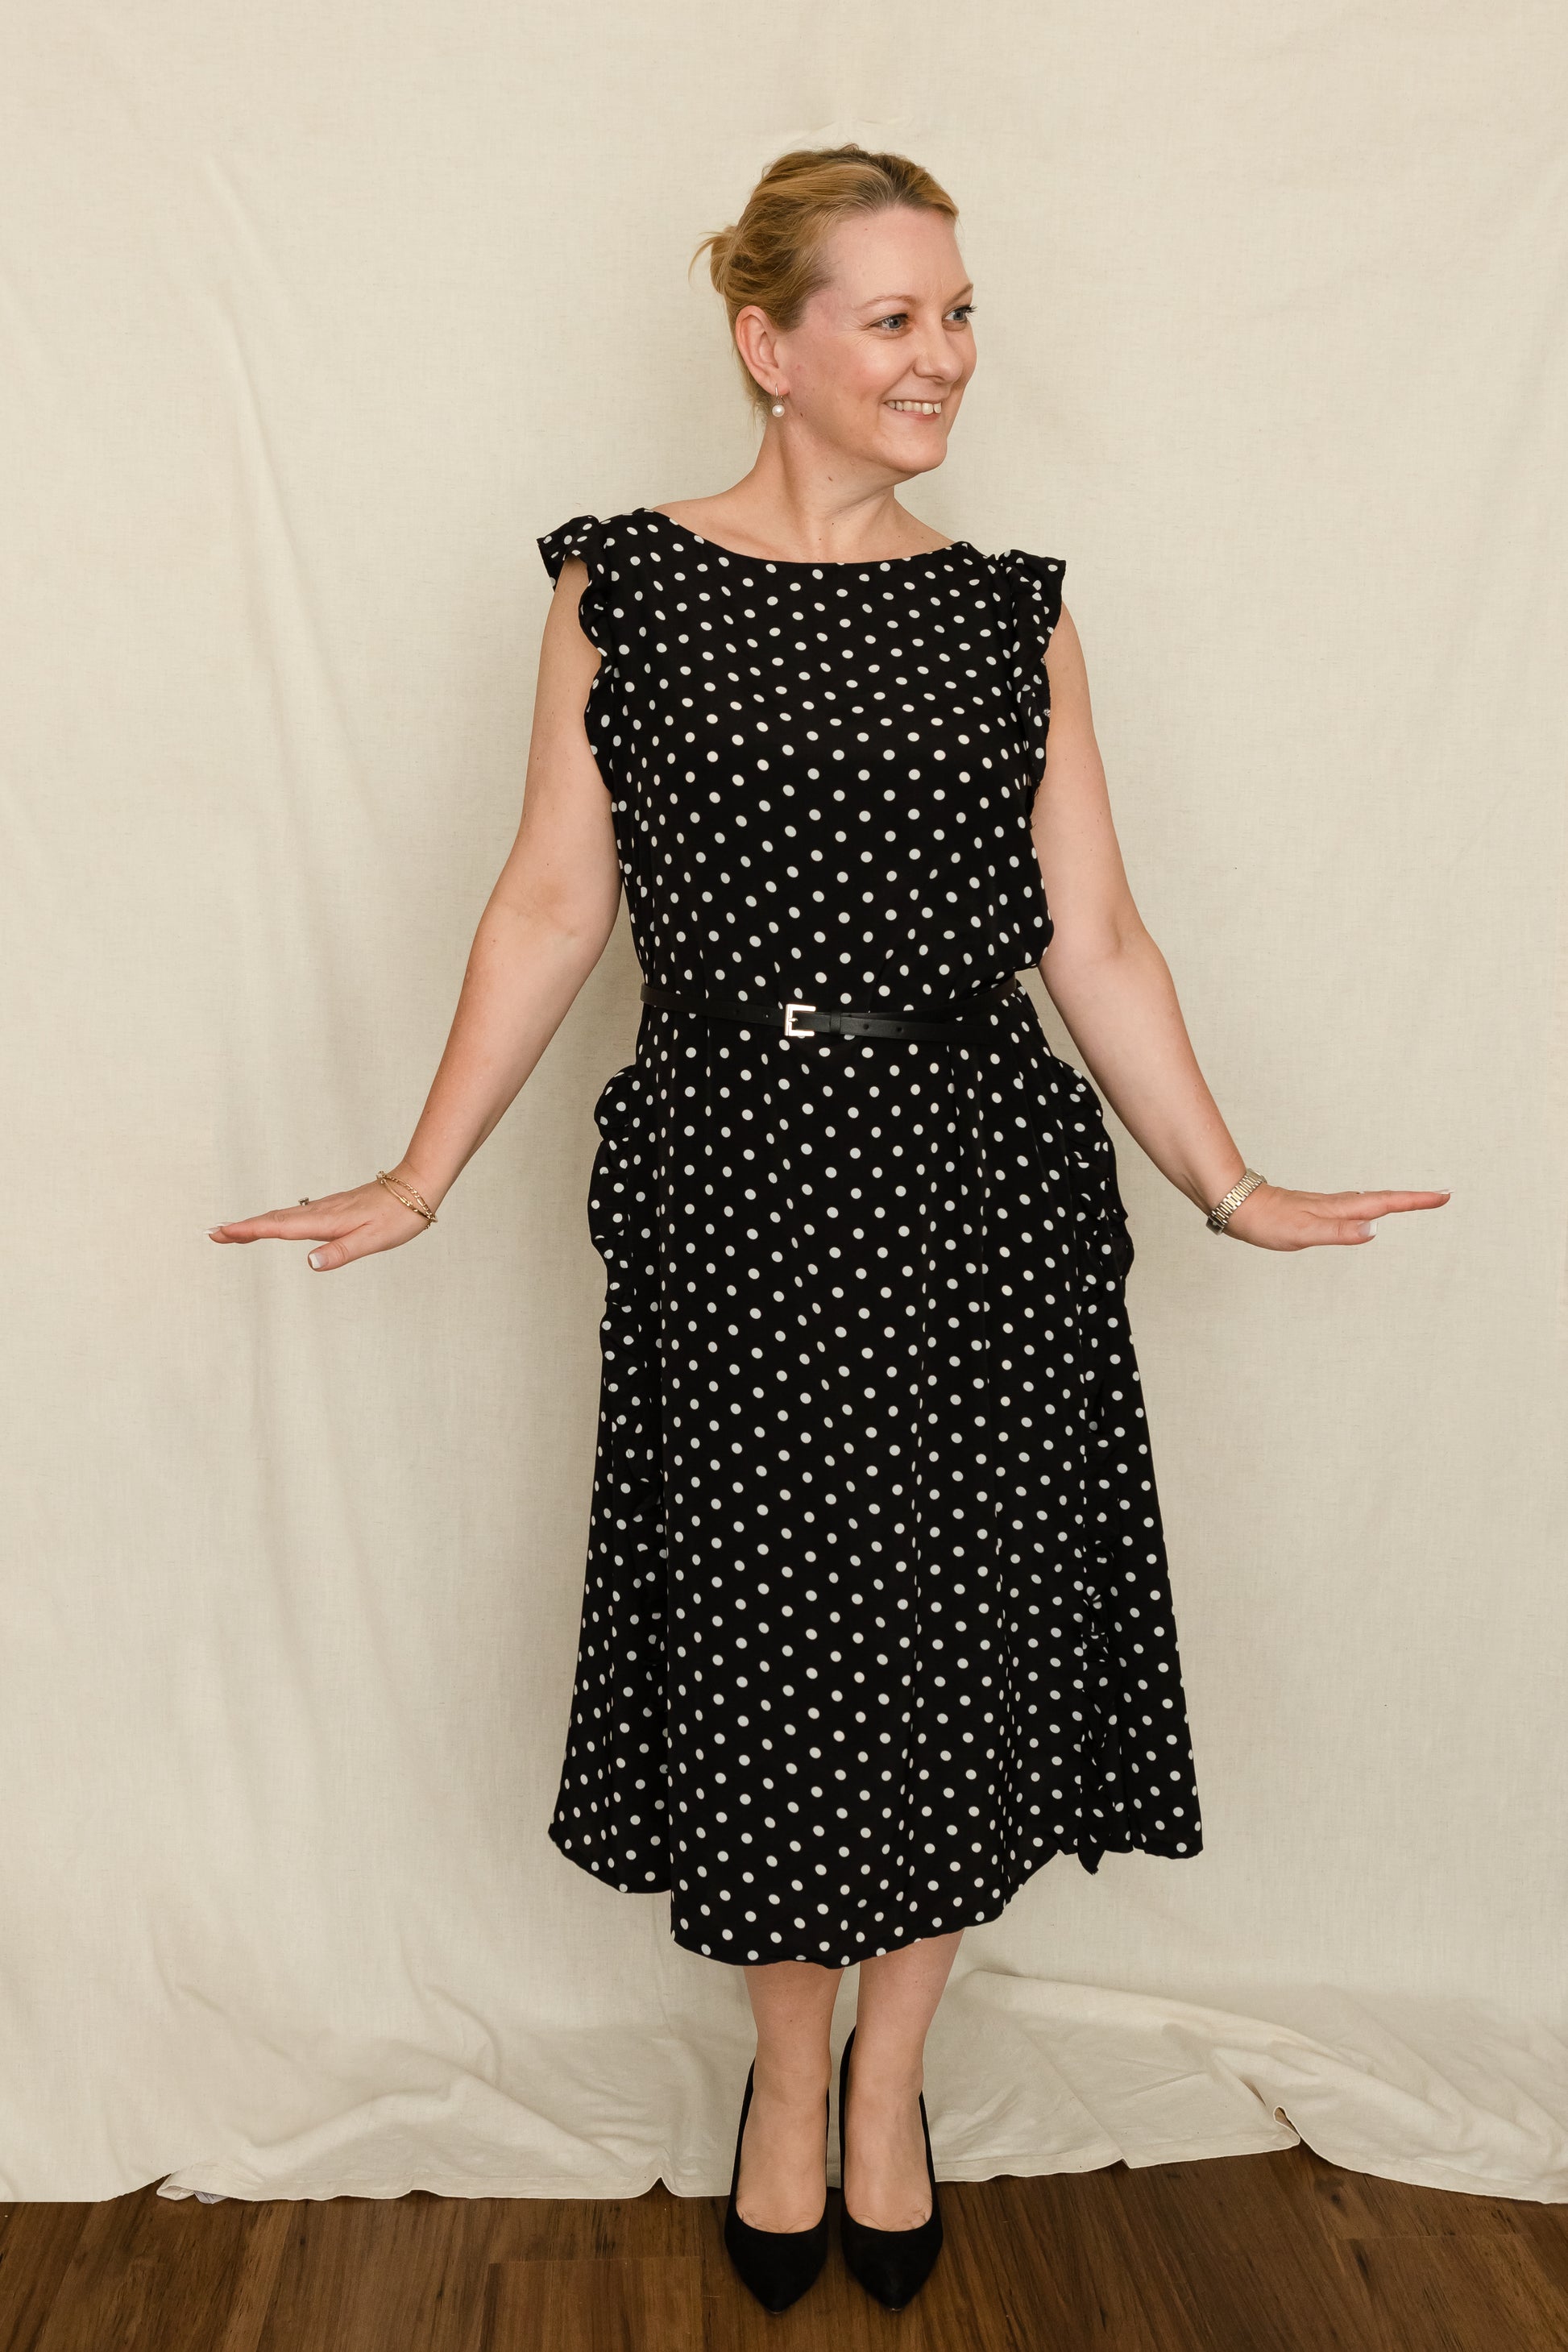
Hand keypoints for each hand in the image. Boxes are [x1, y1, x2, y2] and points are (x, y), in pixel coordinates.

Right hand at [207, 1167, 438, 1271]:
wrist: (416, 1187)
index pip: (280, 1228)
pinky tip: (275, 1225)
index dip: (249, 1232)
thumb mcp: (372, 1240)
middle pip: (274, 1220)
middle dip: (243, 1228)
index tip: (222, 1233)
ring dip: (257, 1223)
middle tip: (214, 1234)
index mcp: (326, 1221)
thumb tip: (309, 1263)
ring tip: (234, 1231)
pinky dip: (277, 1220)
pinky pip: (298, 1215)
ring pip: (284, 1216)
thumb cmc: (398, 1217)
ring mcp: (326, 1208)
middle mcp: (321, 1212)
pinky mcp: (334, 1208)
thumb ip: (340, 1252)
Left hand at [1220, 1182, 1449, 1249]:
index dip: (1415, 1200)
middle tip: (1442, 1196)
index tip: (1443, 1195)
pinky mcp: (1317, 1209)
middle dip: (1414, 1198)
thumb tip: (1375, 1229)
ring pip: (1369, 1200)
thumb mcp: (1304, 1232)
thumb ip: (1339, 1232)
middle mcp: (1337, 1204)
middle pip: (1384, 1198)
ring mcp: (1328, 1206)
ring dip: (1396, 1199)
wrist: (1238, 1207)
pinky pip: (1354, 1205)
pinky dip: (1372, 1204)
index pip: (1385, 1203)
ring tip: (1417, 1200)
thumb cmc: (1268, 1223)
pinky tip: (1368, 1210)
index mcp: (1340, 1209)